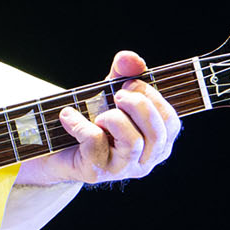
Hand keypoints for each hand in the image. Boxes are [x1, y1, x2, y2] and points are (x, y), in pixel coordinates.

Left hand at [17, 51, 180, 186]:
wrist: (58, 149)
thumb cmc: (94, 119)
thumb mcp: (111, 92)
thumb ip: (123, 72)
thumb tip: (130, 58)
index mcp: (157, 142)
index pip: (170, 122)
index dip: (154, 98)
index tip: (131, 82)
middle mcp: (145, 160)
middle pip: (157, 133)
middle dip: (138, 106)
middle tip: (118, 94)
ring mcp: (122, 169)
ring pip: (133, 142)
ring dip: (114, 118)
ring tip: (98, 114)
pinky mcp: (97, 171)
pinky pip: (96, 142)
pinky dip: (80, 124)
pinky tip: (68, 116)